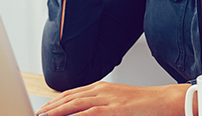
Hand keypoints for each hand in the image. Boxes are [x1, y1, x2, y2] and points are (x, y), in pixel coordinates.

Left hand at [36, 81, 188, 115]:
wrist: (164, 100)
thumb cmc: (144, 104)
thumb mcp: (118, 102)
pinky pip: (89, 113)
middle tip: (37, 113)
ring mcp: (106, 99)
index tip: (43, 109)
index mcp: (101, 88)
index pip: (71, 93)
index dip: (55, 101)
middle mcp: (101, 90)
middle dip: (50, 106)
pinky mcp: (113, 109)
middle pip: (68, 97)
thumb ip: (102, 105)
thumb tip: (87, 112)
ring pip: (74, 104)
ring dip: (56, 111)